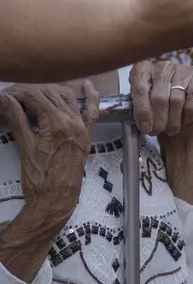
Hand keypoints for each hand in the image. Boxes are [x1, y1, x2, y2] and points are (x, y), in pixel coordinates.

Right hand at [0, 83, 96, 216]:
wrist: (57, 199)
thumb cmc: (39, 177)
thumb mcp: (25, 146)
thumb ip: (16, 119)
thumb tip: (2, 97)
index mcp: (58, 123)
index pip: (36, 96)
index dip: (18, 93)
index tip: (6, 96)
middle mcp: (74, 121)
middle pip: (51, 94)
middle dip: (31, 91)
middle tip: (14, 96)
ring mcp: (83, 127)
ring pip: (68, 98)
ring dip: (52, 91)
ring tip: (34, 93)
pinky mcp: (87, 135)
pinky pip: (92, 111)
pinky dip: (90, 96)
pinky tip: (86, 85)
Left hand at [130, 60, 192, 136]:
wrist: (182, 102)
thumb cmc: (159, 104)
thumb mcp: (144, 104)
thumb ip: (138, 109)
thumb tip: (141, 124)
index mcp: (142, 69)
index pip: (140, 90)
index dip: (142, 112)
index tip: (145, 127)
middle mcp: (161, 66)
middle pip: (159, 97)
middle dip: (159, 120)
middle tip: (157, 131)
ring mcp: (181, 69)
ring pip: (176, 99)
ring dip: (174, 120)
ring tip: (171, 130)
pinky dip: (189, 112)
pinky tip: (186, 120)